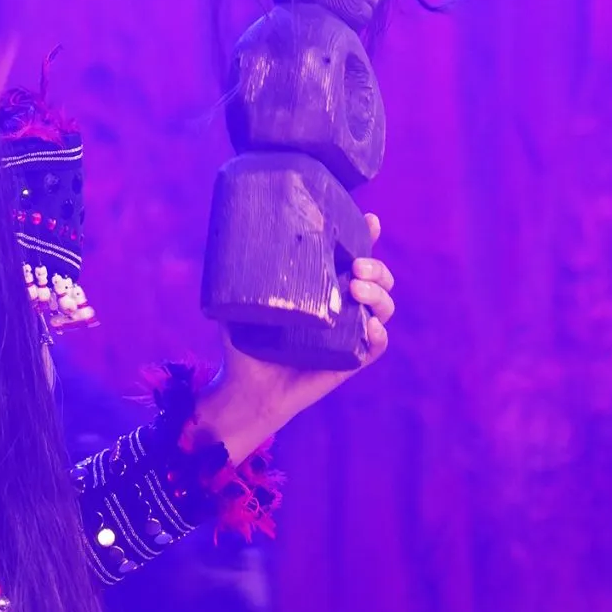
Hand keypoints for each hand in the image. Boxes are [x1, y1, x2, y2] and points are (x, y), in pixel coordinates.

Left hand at [192, 221, 396, 461]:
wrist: (246, 391)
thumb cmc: (243, 346)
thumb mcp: (239, 305)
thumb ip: (237, 281)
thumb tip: (227, 246)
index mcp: (321, 288)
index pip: (351, 257)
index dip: (366, 237)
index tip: (370, 221)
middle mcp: (341, 307)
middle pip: (378, 280)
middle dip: (377, 267)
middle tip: (356, 266)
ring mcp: (349, 333)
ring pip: (384, 308)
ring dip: (379, 294)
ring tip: (357, 289)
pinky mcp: (350, 361)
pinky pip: (376, 345)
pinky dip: (378, 334)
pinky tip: (369, 326)